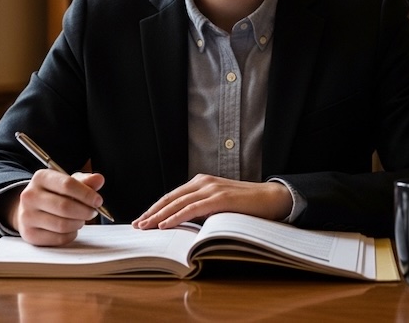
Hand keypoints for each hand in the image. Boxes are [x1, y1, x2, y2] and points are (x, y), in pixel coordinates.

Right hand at [5, 169, 105, 245]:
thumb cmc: (54, 194)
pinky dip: (71, 234)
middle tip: (92, 212)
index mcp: (41, 178)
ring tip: (81, 219)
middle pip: (65, 207)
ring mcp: (27, 216)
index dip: (87, 194)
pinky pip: (58, 238)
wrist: (30, 209)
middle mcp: (30, 196)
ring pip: (62, 225)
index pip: (67, 185)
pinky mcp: (29, 234)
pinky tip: (71, 228)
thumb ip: (85, 181)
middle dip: (85, 211)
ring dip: (78, 223)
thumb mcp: (68, 182)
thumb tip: (99, 179)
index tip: (98, 201)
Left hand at [132, 174, 292, 229]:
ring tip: (145, 226)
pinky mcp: (219, 198)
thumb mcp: (218, 206)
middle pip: (170, 198)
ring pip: (178, 203)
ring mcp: (211, 188)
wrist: (272, 199)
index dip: (155, 208)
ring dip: (159, 216)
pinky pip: (192, 208)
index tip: (142, 220)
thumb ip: (201, 210)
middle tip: (137, 225)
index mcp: (201, 183)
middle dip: (151, 212)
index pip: (172, 196)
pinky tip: (165, 224)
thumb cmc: (246, 206)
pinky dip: (176, 216)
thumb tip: (182, 224)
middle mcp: (203, 182)